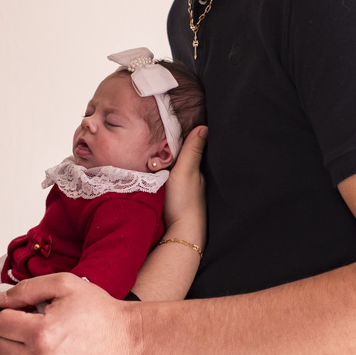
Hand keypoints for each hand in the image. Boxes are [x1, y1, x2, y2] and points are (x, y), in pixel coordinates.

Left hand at [0, 273, 139, 354]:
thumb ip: (27, 289)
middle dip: (11, 331)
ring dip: (22, 351)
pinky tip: (53, 354)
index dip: (9, 312)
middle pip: (0, 346)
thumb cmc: (99, 310)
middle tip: (32, 323)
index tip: (24, 310)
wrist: (129, 339)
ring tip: (46, 339)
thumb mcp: (64, 285)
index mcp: (41, 332)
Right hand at [162, 125, 206, 241]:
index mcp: (197, 169)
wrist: (178, 233)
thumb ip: (192, 150)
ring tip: (151, 147)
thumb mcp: (186, 171)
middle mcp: (191, 178)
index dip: (184, 135)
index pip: (191, 146)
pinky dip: (160, 174)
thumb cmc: (185, 201)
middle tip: (157, 132)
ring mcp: (182, 190)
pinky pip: (166, 180)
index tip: (171, 121)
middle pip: (182, 157)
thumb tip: (204, 126)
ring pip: (173, 169)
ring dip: (165, 161)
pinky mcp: (172, 199)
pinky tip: (151, 170)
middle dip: (173, 147)